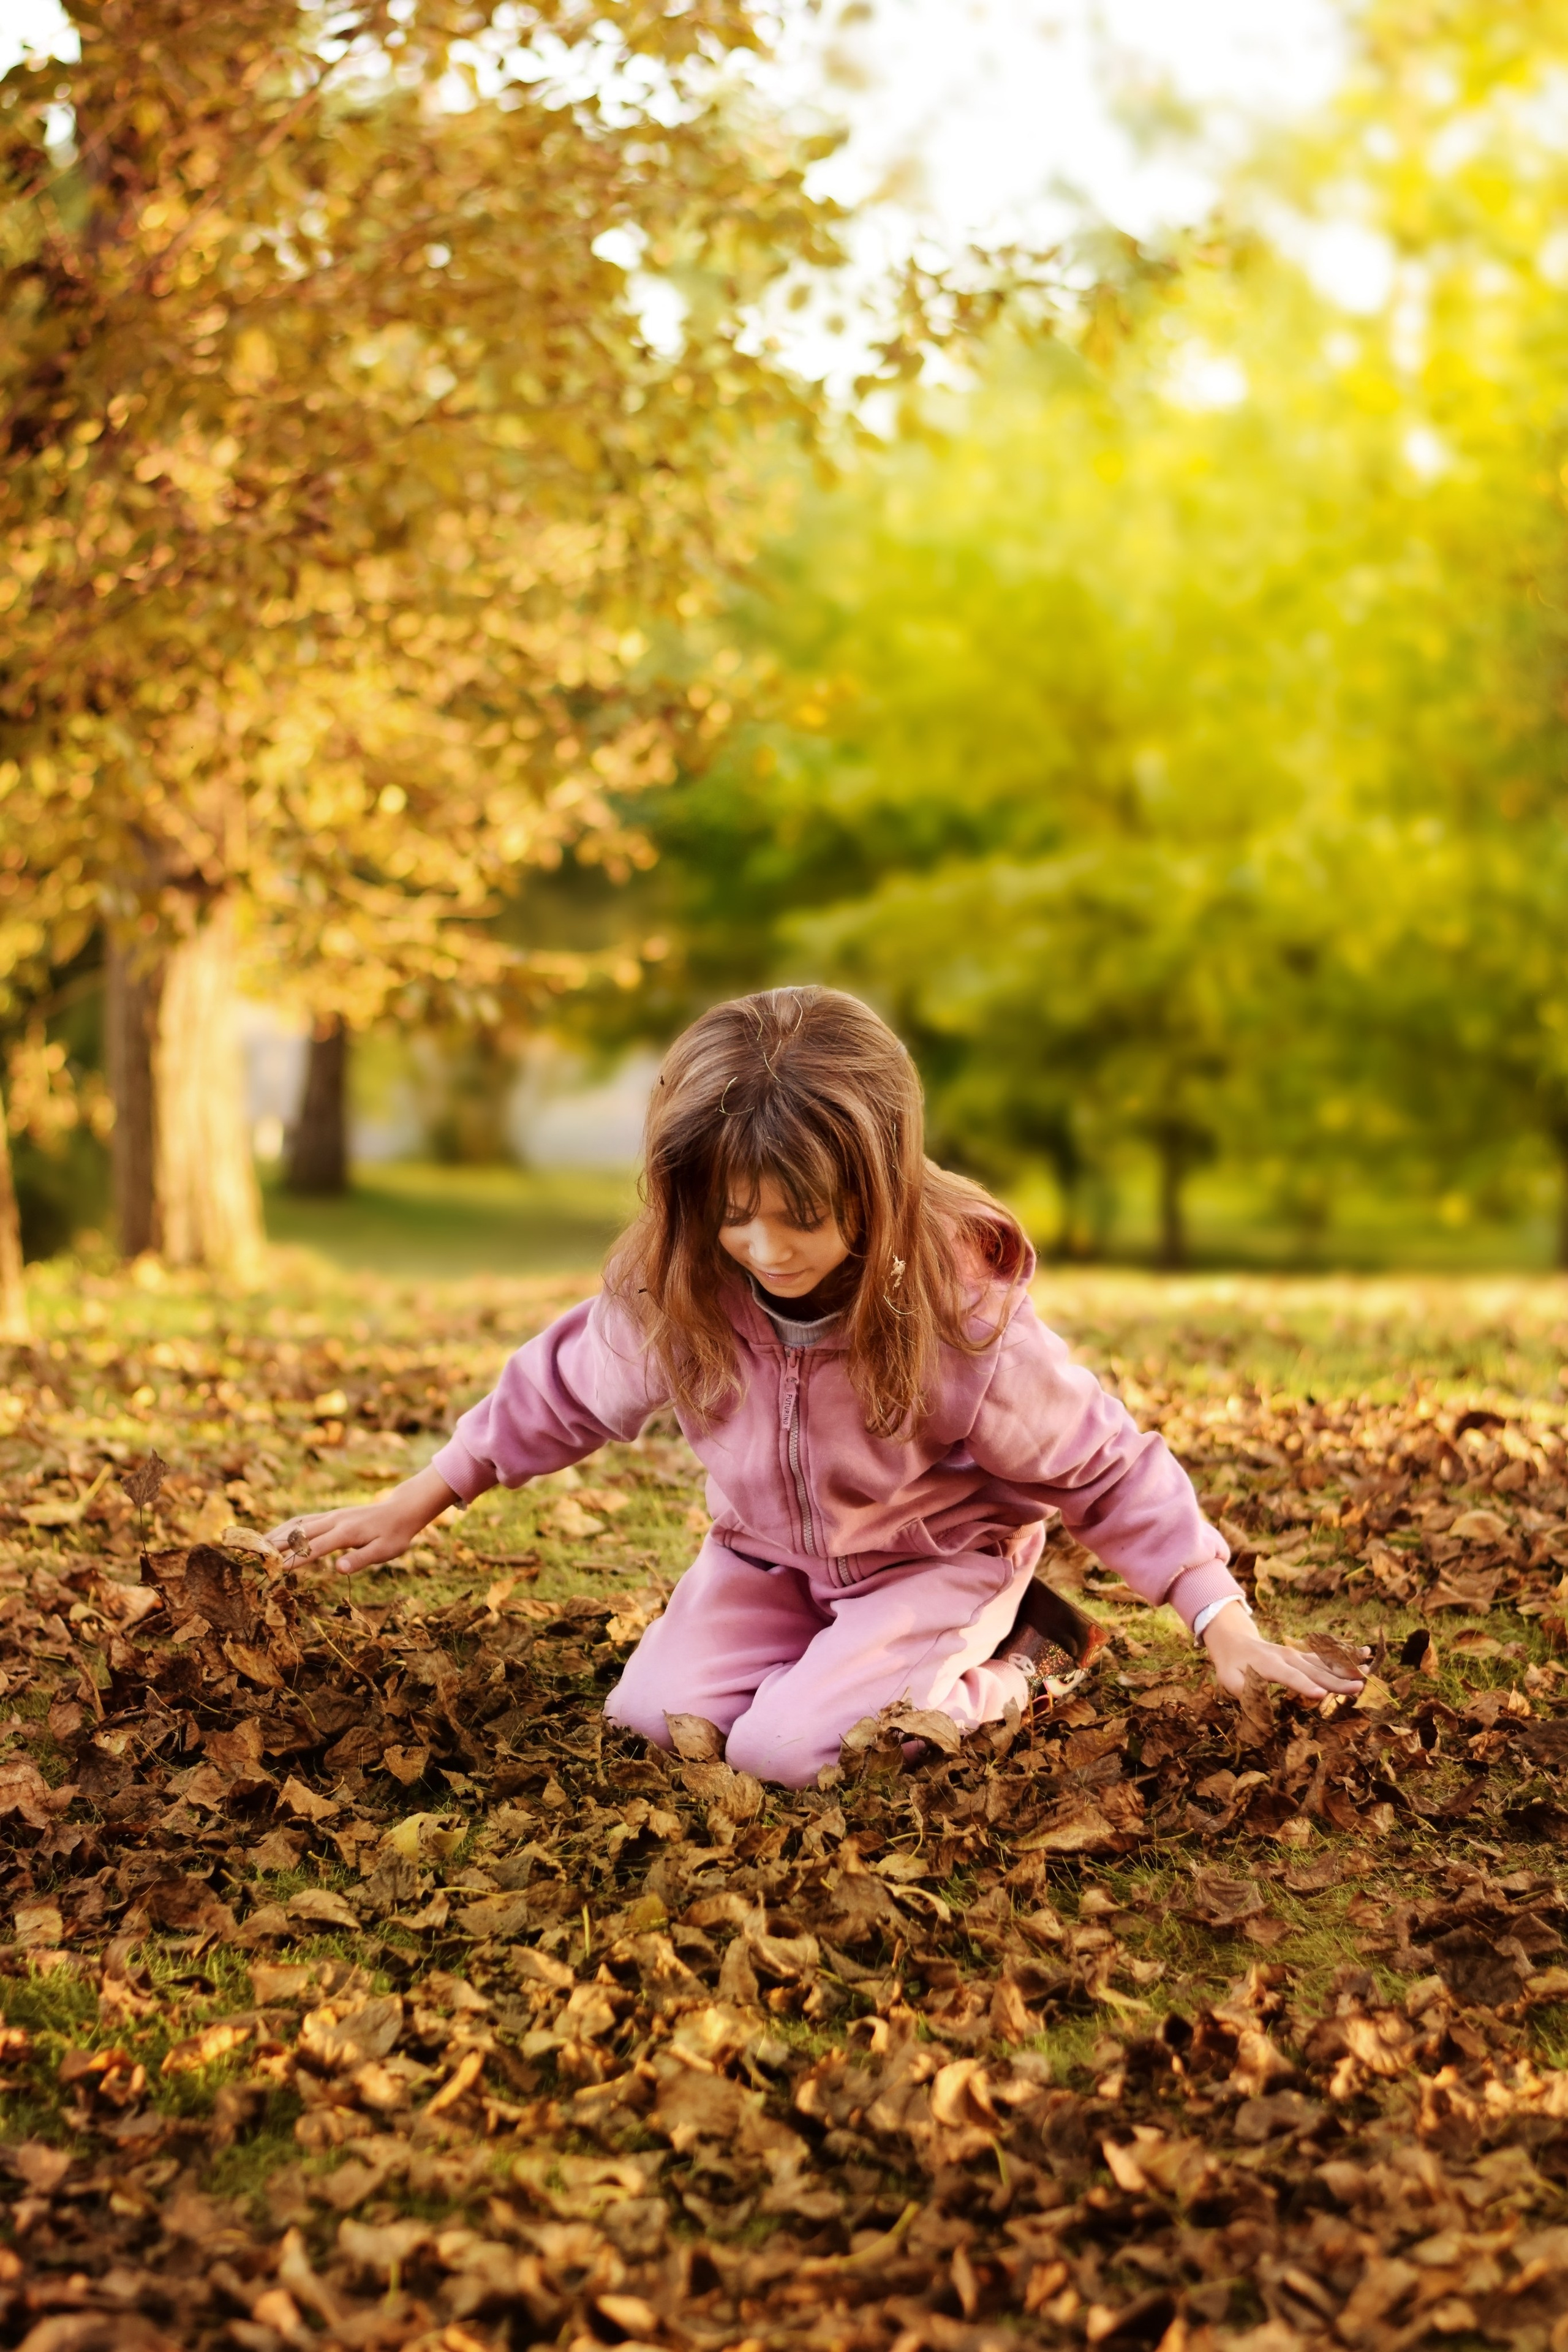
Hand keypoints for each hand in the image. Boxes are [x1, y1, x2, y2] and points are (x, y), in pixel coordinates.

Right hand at [267, 1465, 460, 1574]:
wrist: (401, 1510)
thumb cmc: (395, 1535)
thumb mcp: (385, 1551)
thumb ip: (361, 1560)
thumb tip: (338, 1569)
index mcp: (345, 1532)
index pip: (314, 1548)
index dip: (294, 1559)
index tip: (274, 1570)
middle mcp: (333, 1521)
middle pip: (297, 1534)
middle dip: (274, 1546)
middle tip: (251, 1558)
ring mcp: (330, 1516)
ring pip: (296, 1525)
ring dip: (274, 1535)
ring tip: (252, 1547)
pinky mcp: (329, 1516)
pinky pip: (302, 1521)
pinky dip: (284, 1528)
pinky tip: (272, 1536)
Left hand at [1202, 1602, 1367, 1703]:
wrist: (1236, 1640)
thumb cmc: (1232, 1665)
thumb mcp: (1229, 1679)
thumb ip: (1244, 1691)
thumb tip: (1261, 1707)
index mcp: (1268, 1664)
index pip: (1289, 1676)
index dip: (1304, 1685)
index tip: (1321, 1694)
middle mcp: (1287, 1656)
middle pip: (1314, 1670)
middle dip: (1335, 1680)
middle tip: (1358, 1687)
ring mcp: (1297, 1654)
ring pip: (1324, 1661)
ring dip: (1346, 1667)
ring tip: (1368, 1671)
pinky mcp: (1304, 1655)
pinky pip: (1326, 1656)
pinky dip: (1346, 1656)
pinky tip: (1365, 1653)